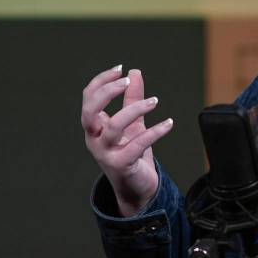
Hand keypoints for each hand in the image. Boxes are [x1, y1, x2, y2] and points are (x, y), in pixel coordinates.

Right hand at [81, 65, 173, 216]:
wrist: (137, 188)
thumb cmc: (131, 154)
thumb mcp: (133, 123)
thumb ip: (132, 99)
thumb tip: (135, 71)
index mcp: (94, 127)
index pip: (88, 98)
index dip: (101, 81)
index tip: (121, 68)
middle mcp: (95, 139)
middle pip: (89, 111)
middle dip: (107, 92)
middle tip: (126, 80)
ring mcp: (105, 153)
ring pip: (114, 126)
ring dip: (135, 109)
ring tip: (154, 101)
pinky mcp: (121, 165)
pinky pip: (137, 144)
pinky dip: (154, 131)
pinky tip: (169, 123)